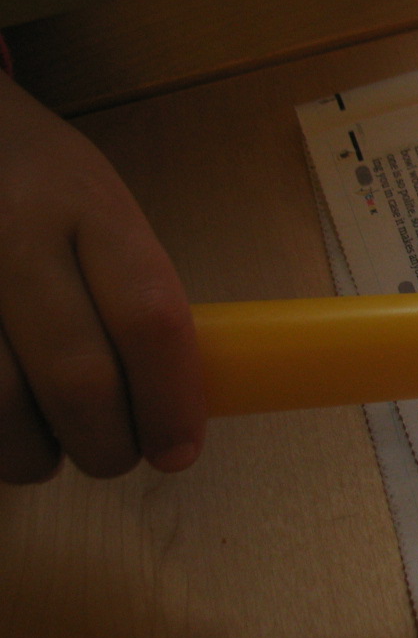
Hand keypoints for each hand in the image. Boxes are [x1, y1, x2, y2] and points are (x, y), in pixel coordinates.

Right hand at [0, 75, 204, 482]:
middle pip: (76, 376)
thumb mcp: (101, 207)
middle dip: (107, 443)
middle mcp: (15, 235)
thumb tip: (176, 401)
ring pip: (0, 404)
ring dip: (34, 454)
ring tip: (50, 451)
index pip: (150, 319)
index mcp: (90, 208)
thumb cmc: (38, 181)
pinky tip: (3, 428)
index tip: (179, 449)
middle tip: (115, 457)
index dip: (170, 401)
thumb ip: (134, 291)